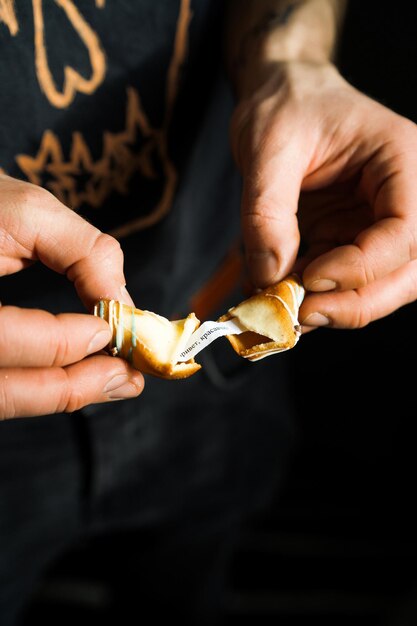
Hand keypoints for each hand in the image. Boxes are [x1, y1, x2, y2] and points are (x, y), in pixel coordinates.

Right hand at [0, 175, 142, 418]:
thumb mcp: (28, 210)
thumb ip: (83, 253)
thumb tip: (124, 305)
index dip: (58, 343)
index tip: (108, 329)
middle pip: (1, 388)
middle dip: (71, 386)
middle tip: (128, 378)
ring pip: (3, 397)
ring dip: (64, 394)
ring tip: (116, 381)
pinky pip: (3, 389)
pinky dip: (44, 388)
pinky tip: (82, 375)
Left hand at [231, 61, 416, 328]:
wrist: (281, 97)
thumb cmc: (284, 106)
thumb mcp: (267, 146)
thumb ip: (267, 212)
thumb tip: (270, 276)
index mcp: (401, 161)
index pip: (407, 230)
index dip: (363, 266)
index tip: (309, 277)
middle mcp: (403, 198)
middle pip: (407, 273)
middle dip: (357, 303)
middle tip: (302, 315)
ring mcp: (378, 224)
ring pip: (382, 288)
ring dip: (336, 308)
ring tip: (285, 311)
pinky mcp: (352, 241)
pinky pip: (344, 284)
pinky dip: (315, 299)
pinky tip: (277, 297)